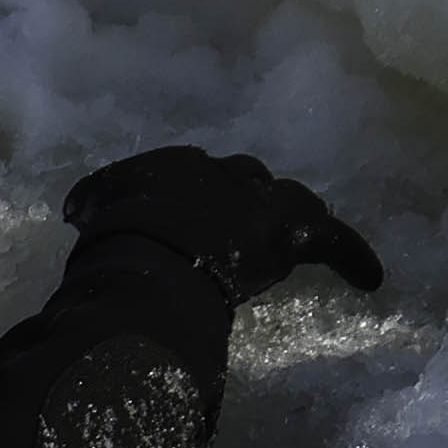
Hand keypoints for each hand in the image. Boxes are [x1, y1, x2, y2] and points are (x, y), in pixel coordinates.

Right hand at [63, 146, 382, 306]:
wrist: (146, 246)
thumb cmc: (110, 241)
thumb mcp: (97, 218)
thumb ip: (97, 213)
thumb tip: (78, 216)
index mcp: (172, 168)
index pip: (194, 178)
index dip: (198, 201)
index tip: (193, 221)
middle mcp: (220, 173)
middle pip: (247, 180)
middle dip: (248, 200)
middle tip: (246, 226)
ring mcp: (258, 199)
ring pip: (290, 200)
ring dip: (294, 218)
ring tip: (301, 238)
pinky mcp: (290, 231)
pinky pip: (332, 240)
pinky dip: (351, 257)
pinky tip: (370, 279)